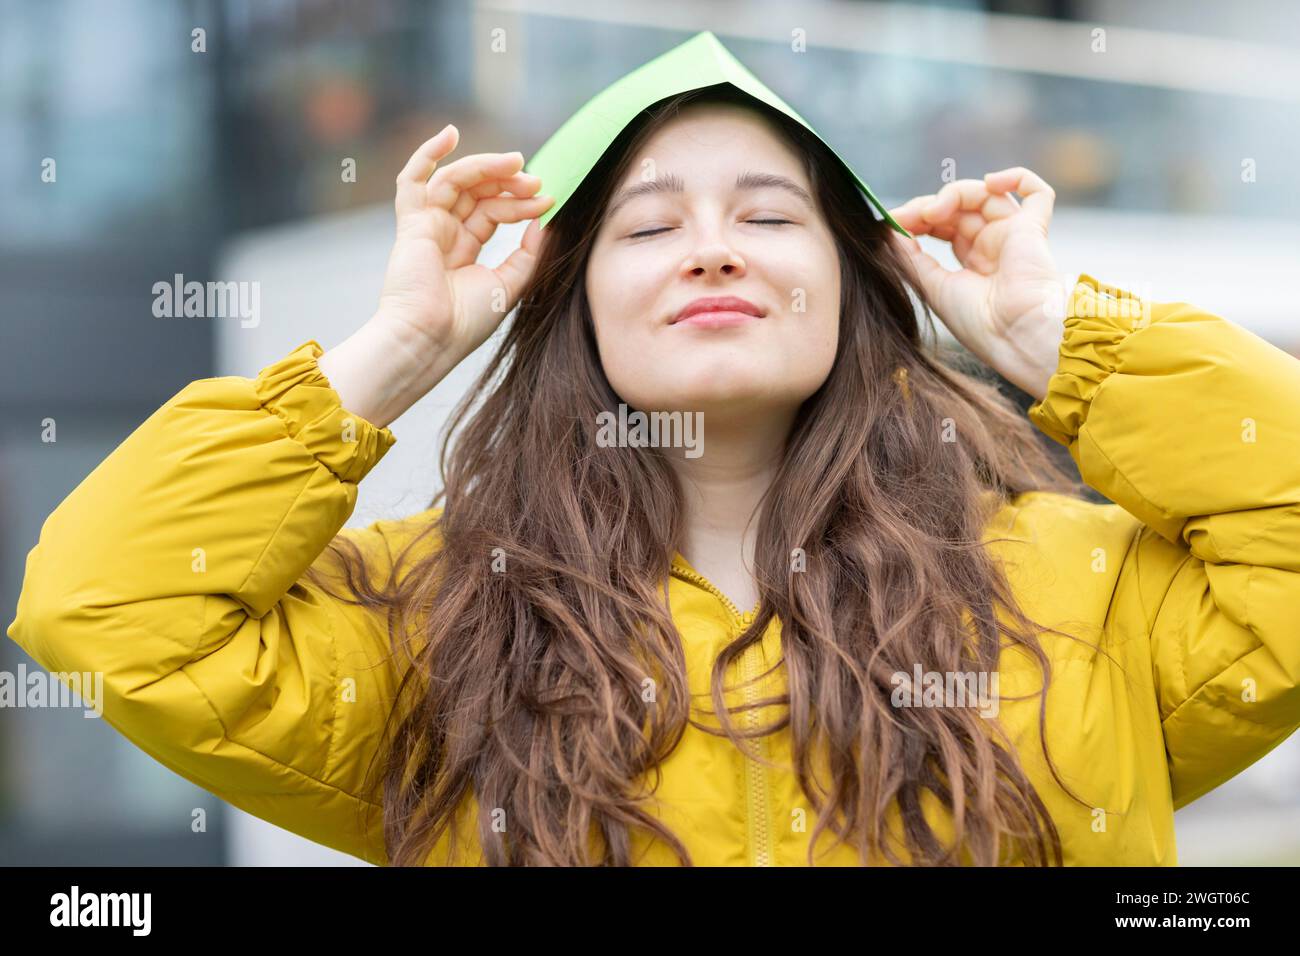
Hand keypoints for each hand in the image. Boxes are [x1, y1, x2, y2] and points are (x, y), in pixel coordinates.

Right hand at [375, 124, 554, 369]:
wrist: (429, 339)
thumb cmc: (465, 323)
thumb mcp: (509, 286)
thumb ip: (528, 254)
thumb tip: (544, 221)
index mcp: (464, 251)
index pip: (495, 212)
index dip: (522, 203)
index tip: (550, 199)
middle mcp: (444, 234)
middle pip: (477, 193)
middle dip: (508, 182)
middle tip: (535, 179)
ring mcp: (427, 226)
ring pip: (456, 181)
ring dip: (486, 167)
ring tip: (516, 164)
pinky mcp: (411, 223)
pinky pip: (413, 180)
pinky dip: (428, 154)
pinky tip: (451, 133)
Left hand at [888, 167, 1067, 400]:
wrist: (1012, 336)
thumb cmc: (977, 322)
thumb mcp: (932, 286)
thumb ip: (910, 257)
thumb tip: (889, 230)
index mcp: (973, 262)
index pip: (943, 225)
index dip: (918, 218)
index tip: (891, 223)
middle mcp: (994, 245)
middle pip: (960, 207)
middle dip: (929, 206)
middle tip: (906, 217)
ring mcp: (1013, 235)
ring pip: (984, 194)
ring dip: (954, 194)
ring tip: (933, 211)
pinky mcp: (1033, 228)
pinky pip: (1036, 192)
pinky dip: (1015, 177)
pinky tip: (989, 182)